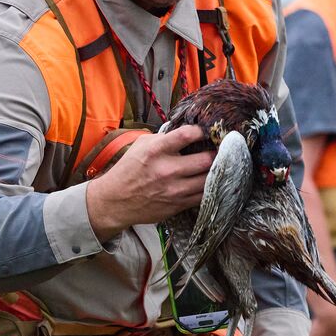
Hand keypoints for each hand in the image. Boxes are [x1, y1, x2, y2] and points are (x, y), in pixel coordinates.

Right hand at [84, 126, 208, 239]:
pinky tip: (209, 180)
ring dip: (217, 170)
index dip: (202, 130)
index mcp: (155, 151)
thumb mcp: (141, 145)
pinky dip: (210, 186)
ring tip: (218, 164)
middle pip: (206, 159)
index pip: (187, 135)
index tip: (206, 131)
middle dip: (216, 152)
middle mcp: (166, 170)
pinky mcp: (177, 205)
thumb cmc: (129, 169)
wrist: (116, 201)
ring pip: (209, 179)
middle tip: (219, 149)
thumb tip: (188, 131)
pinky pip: (204, 195)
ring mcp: (174, 190)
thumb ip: (163, 137)